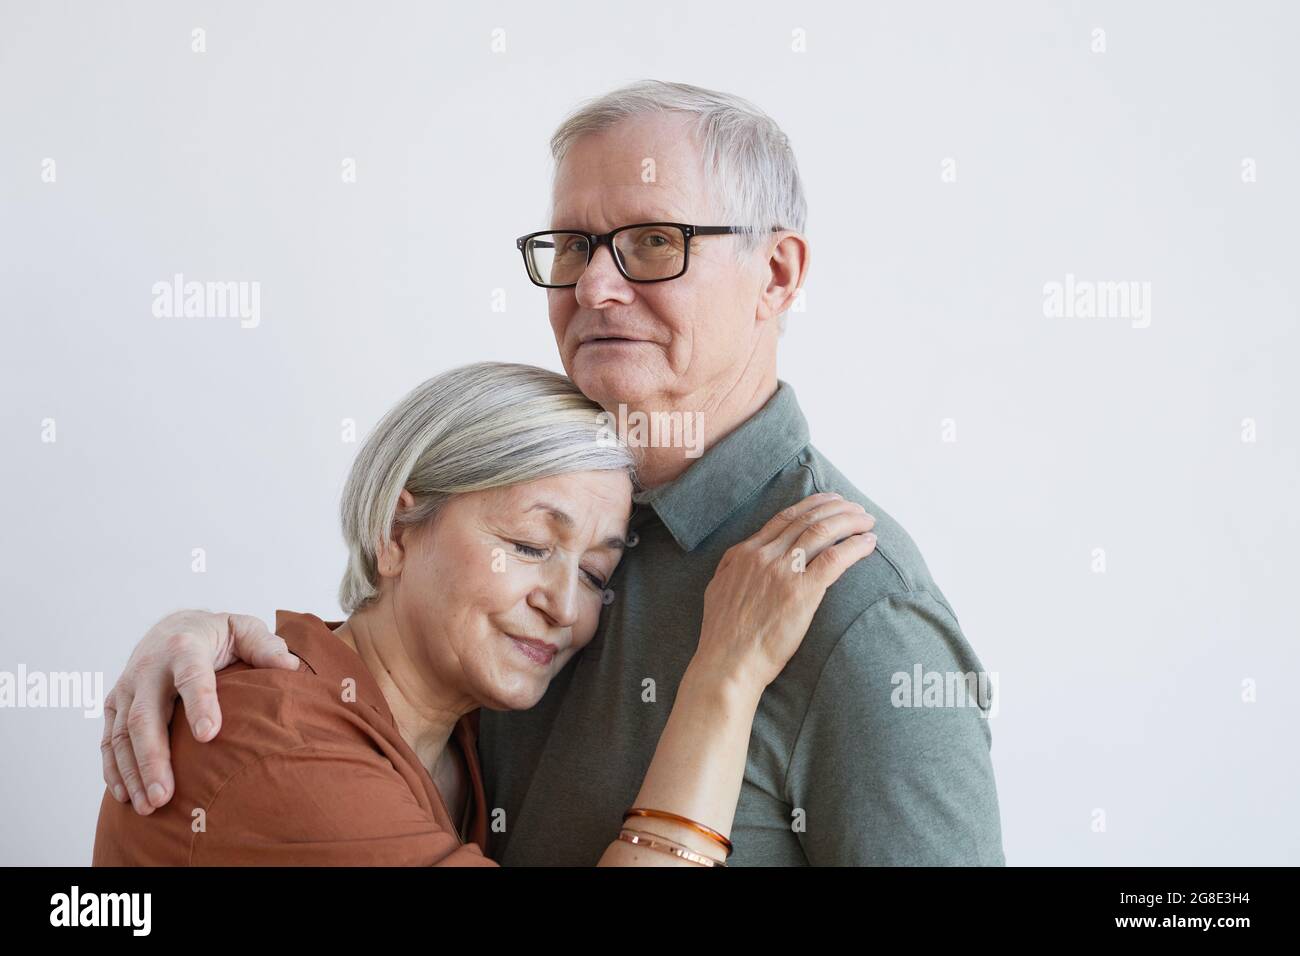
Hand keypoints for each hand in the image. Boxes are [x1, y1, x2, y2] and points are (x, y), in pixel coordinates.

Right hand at [101, 610, 299, 814]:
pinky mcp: (115, 704)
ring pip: (122, 735)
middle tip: (165, 795)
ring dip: (133, 773)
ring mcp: (127, 688)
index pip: (192, 677)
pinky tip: (126, 796)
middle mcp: (149, 668)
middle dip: (154, 758)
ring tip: (150, 806)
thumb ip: (265, 646)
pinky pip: (109, 740)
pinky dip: (114, 770)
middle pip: (146, 716)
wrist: (171, 626)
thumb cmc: (215, 635)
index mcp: (185, 647)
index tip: (208, 735)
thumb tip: (289, 666)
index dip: (200, 704)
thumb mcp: (243, 629)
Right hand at [694, 493, 875, 693]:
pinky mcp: (802, 593)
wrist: (728, 663)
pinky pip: (835, 559)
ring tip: (867, 522)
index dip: (812, 505)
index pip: (784, 518)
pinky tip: (868, 543)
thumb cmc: (723, 635)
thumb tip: (743, 556)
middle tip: (856, 507)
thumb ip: (732, 567)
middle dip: (836, 508)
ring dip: (849, 522)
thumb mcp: (717, 589)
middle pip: (807, 519)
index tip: (830, 500)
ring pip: (822, 532)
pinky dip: (854, 547)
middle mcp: (764, 556)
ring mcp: (783, 572)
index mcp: (744, 553)